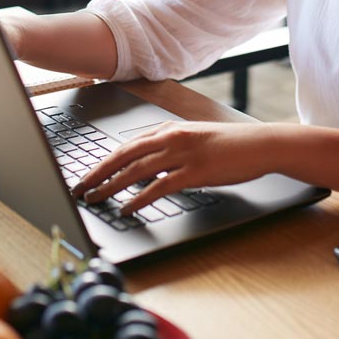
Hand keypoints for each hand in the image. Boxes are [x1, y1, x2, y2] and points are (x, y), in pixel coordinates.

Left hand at [72, 121, 275, 214]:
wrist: (258, 145)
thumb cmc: (229, 144)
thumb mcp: (194, 139)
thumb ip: (169, 149)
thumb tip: (147, 168)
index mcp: (168, 129)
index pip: (127, 146)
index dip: (104, 162)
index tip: (88, 174)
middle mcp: (170, 138)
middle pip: (124, 156)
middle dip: (98, 173)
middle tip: (80, 188)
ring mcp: (182, 154)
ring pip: (136, 171)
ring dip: (111, 186)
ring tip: (96, 199)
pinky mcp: (194, 171)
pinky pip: (159, 187)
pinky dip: (139, 198)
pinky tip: (127, 208)